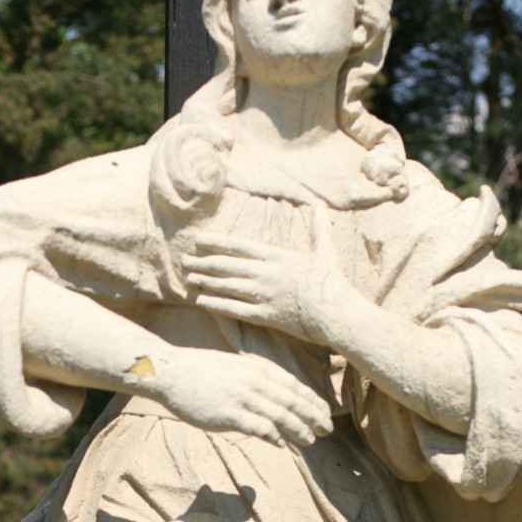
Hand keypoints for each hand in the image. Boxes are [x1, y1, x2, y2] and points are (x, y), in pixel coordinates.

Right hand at [149, 346, 332, 446]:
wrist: (172, 372)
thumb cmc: (202, 371)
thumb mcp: (235, 367)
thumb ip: (256, 379)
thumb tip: (273, 395)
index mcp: (257, 368)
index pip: (294, 386)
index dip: (312, 400)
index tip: (326, 412)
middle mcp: (254, 382)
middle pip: (292, 401)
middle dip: (313, 416)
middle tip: (328, 429)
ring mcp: (242, 397)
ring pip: (280, 415)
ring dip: (298, 429)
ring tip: (311, 440)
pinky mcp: (229, 414)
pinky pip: (259, 427)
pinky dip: (274, 436)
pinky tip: (283, 444)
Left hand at [181, 233, 352, 345]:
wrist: (338, 313)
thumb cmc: (333, 283)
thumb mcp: (325, 251)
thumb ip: (318, 228)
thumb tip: (320, 205)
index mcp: (278, 256)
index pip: (239, 247)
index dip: (216, 243)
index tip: (198, 241)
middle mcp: (267, 273)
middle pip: (227, 265)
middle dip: (203, 262)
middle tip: (183, 260)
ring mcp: (264, 295)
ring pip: (226, 286)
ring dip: (204, 281)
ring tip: (187, 278)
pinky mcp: (266, 315)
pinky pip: (234, 309)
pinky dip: (215, 304)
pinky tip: (199, 301)